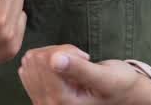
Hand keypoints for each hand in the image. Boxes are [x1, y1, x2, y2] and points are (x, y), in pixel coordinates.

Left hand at [19, 45, 150, 104]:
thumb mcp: (104, 77)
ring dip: (52, 56)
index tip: (84, 58)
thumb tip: (54, 59)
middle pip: (35, 59)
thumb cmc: (118, 85)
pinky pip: (28, 68)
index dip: (66, 51)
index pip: (45, 60)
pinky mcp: (38, 97)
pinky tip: (63, 68)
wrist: (123, 96)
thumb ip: (79, 69)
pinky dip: (45, 62)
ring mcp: (41, 102)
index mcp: (62, 101)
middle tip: (80, 61)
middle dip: (58, 52)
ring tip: (73, 65)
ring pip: (31, 61)